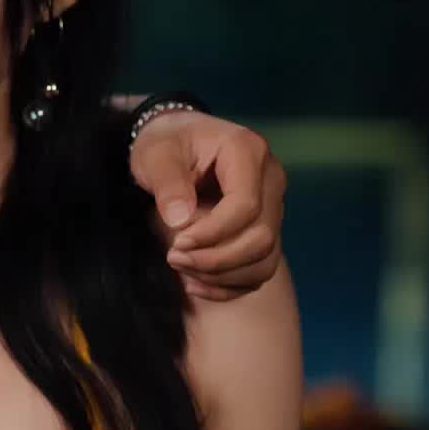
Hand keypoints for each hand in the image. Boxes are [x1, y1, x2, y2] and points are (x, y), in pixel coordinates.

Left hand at [127, 108, 284, 300]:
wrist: (177, 144)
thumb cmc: (167, 144)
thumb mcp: (156, 154)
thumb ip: (167, 182)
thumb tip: (180, 220)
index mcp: (248, 151)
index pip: (245, 206)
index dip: (211, 234)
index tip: (176, 244)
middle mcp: (270, 179)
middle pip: (261, 237)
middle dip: (215, 259)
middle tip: (173, 257)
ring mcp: (273, 206)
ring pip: (264, 259)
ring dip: (221, 276)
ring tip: (181, 268)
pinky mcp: (266, 229)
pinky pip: (260, 270)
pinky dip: (229, 286)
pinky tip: (195, 283)